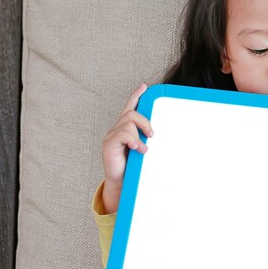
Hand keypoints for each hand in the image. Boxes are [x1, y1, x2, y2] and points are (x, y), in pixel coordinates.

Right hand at [101, 83, 153, 212]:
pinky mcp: (108, 144)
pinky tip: (137, 149)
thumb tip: (159, 134)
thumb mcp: (142, 148)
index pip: (130, 107)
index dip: (136, 96)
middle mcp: (117, 129)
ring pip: (128, 123)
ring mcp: (111, 135)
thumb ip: (146, 139)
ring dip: (139, 134)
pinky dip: (133, 140)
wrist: (120, 181)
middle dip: (145, 121)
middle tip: (152, 135)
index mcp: (125, 128)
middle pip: (131, 113)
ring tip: (143, 148)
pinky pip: (123, 134)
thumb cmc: (132, 164)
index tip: (145, 87)